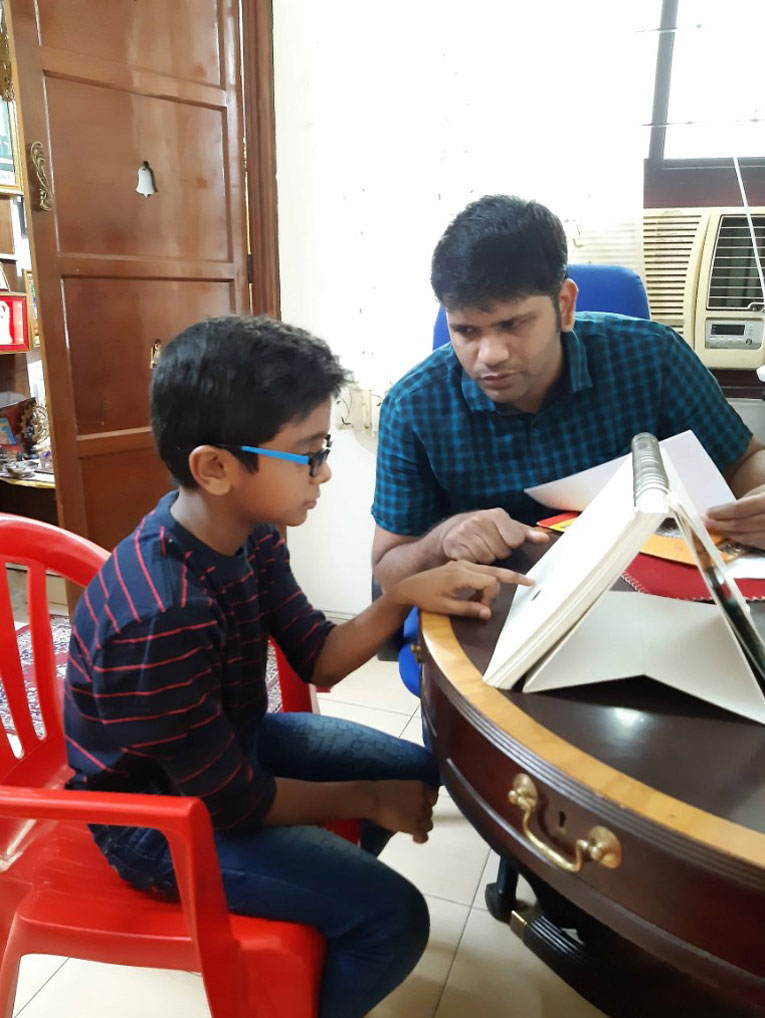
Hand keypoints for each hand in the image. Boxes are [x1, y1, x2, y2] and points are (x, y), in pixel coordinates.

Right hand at [369, 780, 438, 843]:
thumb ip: (410, 794)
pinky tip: (414, 837)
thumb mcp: (401, 786)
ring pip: (428, 824)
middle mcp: (424, 800)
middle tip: (409, 816)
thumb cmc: (381, 791)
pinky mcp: (415, 827)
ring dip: (420, 825)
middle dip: (421, 814)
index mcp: (421, 787)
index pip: (434, 796)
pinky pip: (424, 836)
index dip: (427, 802)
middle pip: (430, 811)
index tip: (420, 805)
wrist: (372, 799)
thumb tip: (411, 805)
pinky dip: (419, 838)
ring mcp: (420, 814)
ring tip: (410, 826)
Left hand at [392, 560, 531, 619]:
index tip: (482, 607)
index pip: (490, 582)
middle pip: (495, 570)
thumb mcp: (445, 607)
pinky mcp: (460, 565)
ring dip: (497, 581)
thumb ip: (468, 609)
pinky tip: (482, 592)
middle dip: (512, 577)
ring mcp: (462, 564)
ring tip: (503, 591)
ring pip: (489, 569)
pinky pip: (481, 570)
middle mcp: (464, 566)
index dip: (491, 596)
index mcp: (461, 574)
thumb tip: (488, 613)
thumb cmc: (425, 597)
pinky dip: (488, 579)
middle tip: (530, 581)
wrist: (409, 586)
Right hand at [440, 508, 547, 563]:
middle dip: (498, 553)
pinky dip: (473, 562)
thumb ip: (525, 533)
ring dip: (485, 559)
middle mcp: (479, 520)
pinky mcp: (454, 545)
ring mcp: (465, 532)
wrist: (449, 531)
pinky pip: (473, 562)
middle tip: (489, 546)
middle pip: (502, 551)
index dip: (511, 544)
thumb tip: (544, 538)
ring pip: (488, 558)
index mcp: (496, 514)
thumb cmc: (482, 530)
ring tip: (479, 550)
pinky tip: (469, 554)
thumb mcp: (504, 527)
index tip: (503, 540)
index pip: (516, 540)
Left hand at [704, 485, 764, 549]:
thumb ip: (748, 500)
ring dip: (732, 535)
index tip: (708, 513)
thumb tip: (725, 511)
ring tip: (719, 531)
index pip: (740, 509)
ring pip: (751, 538)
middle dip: (723, 525)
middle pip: (743, 525)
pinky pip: (760, 544)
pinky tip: (736, 537)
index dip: (721, 513)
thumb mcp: (764, 489)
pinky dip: (746, 541)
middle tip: (708, 524)